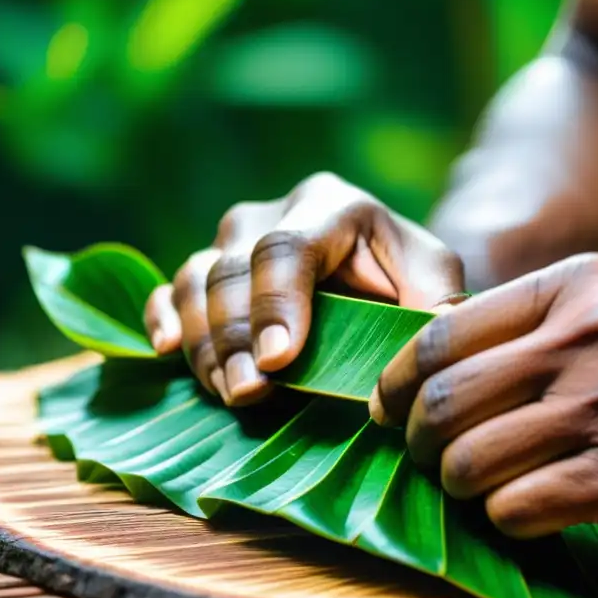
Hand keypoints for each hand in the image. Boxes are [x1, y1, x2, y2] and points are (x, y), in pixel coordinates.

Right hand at [144, 172, 464, 405]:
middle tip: (251, 391)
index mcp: (331, 205)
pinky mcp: (209, 273)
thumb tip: (417, 361)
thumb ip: (435, 306)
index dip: (276, 303)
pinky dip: (162, 318)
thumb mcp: (436, 283)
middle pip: (233, 269)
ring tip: (230, 392)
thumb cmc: (411, 279)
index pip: (288, 247)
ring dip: (206, 343)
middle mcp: (272, 214)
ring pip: (195, 282)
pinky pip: (168, 289)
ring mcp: (233, 242)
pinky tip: (167, 350)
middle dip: (236, 336)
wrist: (383, 274)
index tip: (278, 359)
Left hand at [370, 253, 597, 548]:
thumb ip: (556, 309)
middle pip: (447, 397)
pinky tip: (524, 515)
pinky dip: (507, 519)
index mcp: (581, 284)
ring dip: (458, 484)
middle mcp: (588, 338)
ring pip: (474, 458)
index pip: (445, 331)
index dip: (399, 378)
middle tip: (424, 457)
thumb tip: (464, 338)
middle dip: (417, 438)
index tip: (389, 406)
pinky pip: (523, 506)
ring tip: (473, 489)